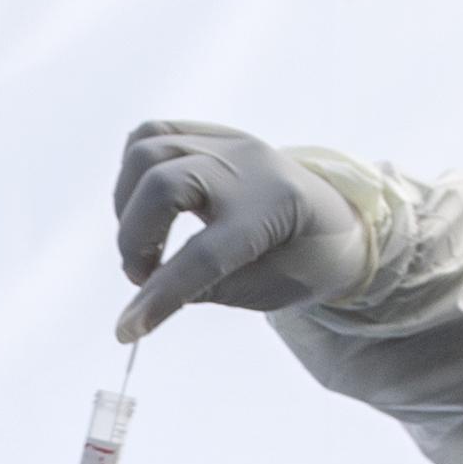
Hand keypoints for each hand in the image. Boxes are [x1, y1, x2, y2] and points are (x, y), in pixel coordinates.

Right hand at [113, 120, 369, 340]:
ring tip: (142, 241)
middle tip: (143, 276)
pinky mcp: (212, 134)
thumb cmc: (304, 259)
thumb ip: (207, 288)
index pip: (203, 256)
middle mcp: (249, 167)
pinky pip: (153, 134)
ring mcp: (228, 143)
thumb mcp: (267, 290)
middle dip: (135, 238)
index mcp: (275, 210)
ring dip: (127, 203)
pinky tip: (144, 205)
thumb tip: (146, 296)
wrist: (336, 217)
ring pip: (149, 150)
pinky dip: (134, 171)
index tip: (127, 329)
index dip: (159, 296)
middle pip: (164, 184)